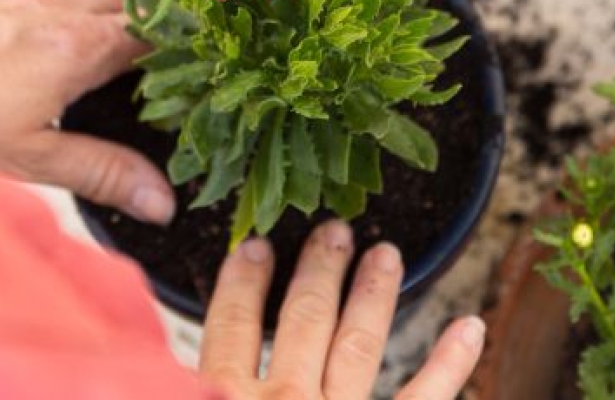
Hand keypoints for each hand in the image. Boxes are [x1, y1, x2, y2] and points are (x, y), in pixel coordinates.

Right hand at [200, 221, 484, 399]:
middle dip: (318, 272)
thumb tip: (144, 375)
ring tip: (387, 254)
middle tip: (335, 231)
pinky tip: (470, 328)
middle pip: (302, 323)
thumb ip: (178, 388)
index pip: (231, 330)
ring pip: (357, 346)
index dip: (242, 286)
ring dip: (373, 296)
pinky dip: (450, 365)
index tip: (252, 247)